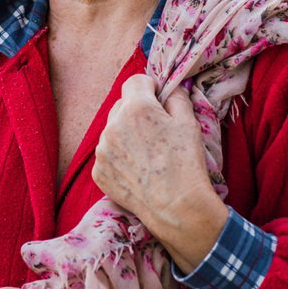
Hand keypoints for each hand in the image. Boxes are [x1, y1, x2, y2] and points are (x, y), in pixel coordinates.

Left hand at [92, 74, 229, 271]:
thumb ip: (176, 97)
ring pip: (112, 131)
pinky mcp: (98, 171)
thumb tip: (168, 89)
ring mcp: (102, 150)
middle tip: (155, 132)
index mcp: (136, 107)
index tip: (158, 101)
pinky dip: (119, 158)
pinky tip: (137, 170)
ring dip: (125, 135)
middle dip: (136, 112)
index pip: (136, 81)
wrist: (176, 207)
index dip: (150, 88)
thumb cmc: (185, 163)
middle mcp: (113, 125)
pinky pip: (107, 154)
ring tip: (147, 155)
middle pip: (121, 105)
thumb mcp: (189, 122)